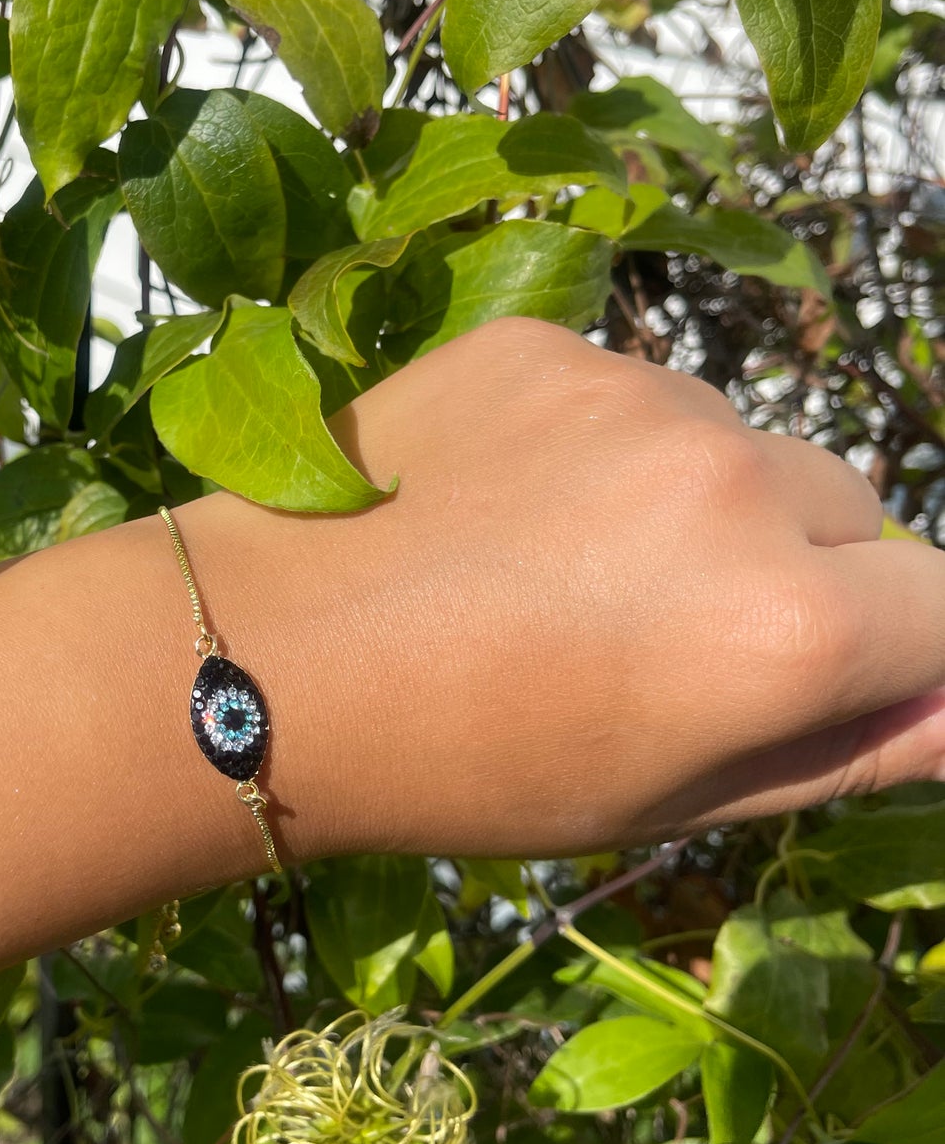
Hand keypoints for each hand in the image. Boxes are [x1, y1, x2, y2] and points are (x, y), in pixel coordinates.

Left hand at [181, 317, 944, 857]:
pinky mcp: (548, 344)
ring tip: (561, 572)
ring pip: (737, 445)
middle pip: (853, 512)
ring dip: (698, 501)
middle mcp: (739, 482)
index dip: (902, 650)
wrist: (262, 659)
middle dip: (806, 571)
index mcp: (788, 625)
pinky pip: (630, 395)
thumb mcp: (669, 799)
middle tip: (662, 636)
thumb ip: (847, 747)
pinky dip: (600, 447)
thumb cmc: (468, 767)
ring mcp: (639, 393)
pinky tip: (501, 506)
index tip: (822, 674)